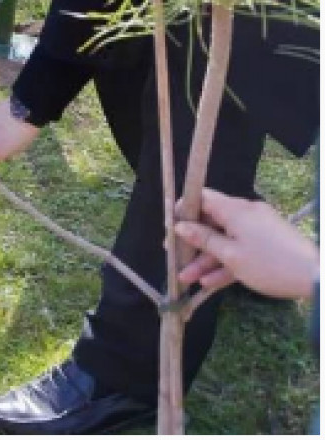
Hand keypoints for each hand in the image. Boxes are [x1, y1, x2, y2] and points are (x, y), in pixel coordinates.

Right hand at [174, 188, 319, 299]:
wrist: (316, 277)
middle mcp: (245, 214)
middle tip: (175, 258)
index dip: (183, 210)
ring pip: (225, 240)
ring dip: (206, 259)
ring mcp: (258, 229)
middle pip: (211, 222)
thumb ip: (203, 240)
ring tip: (187, 279)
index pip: (202, 198)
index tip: (170, 227)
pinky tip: (209, 282)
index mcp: (235, 209)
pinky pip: (240, 249)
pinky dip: (226, 263)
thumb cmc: (269, 264)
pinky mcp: (268, 244)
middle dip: (192, 243)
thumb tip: (180, 226)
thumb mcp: (231, 255)